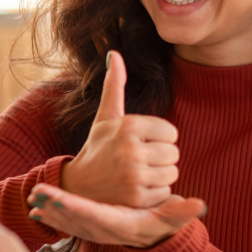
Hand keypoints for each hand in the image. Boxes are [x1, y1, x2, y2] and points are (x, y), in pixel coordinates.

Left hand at [27, 182, 205, 247]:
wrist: (151, 240)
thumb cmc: (160, 224)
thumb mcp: (171, 217)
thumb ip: (182, 211)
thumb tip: (198, 204)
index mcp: (120, 223)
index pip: (96, 215)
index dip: (76, 208)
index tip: (59, 199)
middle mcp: (103, 230)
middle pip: (75, 220)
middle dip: (55, 208)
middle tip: (36, 194)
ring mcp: (93, 231)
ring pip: (66, 222)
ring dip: (49, 211)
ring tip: (32, 197)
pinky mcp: (87, 228)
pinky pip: (65, 224)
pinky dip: (50, 217)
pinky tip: (34, 207)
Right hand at [61, 51, 179, 207]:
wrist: (77, 187)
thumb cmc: (97, 148)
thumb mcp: (105, 117)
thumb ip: (114, 85)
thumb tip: (114, 53)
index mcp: (128, 125)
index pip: (171, 132)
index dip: (159, 140)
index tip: (140, 144)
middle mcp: (131, 149)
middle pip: (174, 154)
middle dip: (160, 159)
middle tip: (138, 162)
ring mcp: (133, 175)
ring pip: (172, 173)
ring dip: (159, 176)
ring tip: (137, 175)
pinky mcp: (136, 197)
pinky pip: (165, 192)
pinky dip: (154, 193)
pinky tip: (135, 190)